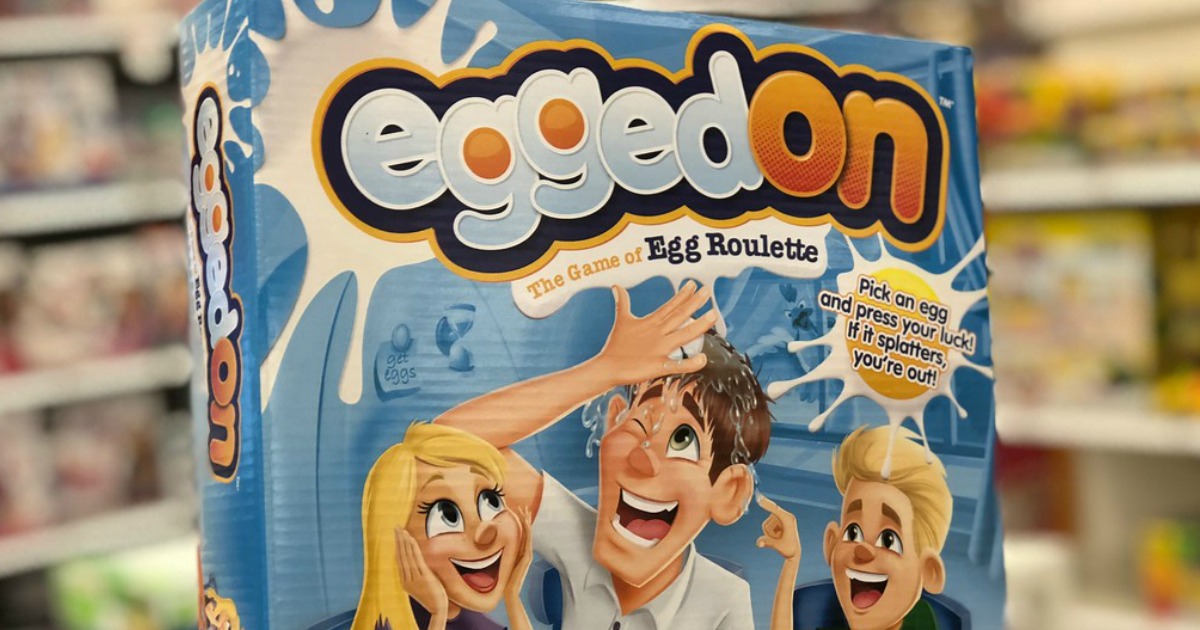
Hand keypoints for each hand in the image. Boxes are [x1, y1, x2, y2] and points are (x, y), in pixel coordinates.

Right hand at [396, 528, 447, 616]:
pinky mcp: (423, 578)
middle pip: (400, 556)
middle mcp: (406, 580)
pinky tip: (411, 539)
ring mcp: (414, 579)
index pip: (399, 561)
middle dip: (399, 541)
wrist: (438, 608)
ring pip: (407, 557)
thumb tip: (417, 562)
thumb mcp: (421, 584)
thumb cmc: (432, 596)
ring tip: (402, 530)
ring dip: (404, 542)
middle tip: (396, 528)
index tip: (397, 536)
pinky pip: (416, 560)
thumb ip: (417, 574)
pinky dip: (413, 549)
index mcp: (404, 582)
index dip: (398, 547)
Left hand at [507, 507, 533, 598]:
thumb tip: (490, 546)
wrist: (509, 591)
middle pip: (526, 531)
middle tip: (522, 507)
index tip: (516, 511)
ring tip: (525, 510)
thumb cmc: (504, 579)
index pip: (521, 533)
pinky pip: (528, 540)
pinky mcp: (528, 557)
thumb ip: (501, 554)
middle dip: (524, 518)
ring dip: (527, 521)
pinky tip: (527, 522)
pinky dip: (528, 530)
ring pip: (529, 533)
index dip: (519, 522)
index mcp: (520, 551)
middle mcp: (525, 551)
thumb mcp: (502, 562)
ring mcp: (528, 554)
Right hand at [596, 281, 715, 385]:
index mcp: (651, 323)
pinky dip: (690, 363)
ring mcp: (659, 349)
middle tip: (707, 290)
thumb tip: (616, 286)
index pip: (670, 306)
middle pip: (679, 315)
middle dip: (694, 303)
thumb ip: (622, 303)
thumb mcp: (622, 320)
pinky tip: (703, 359)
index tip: (694, 284)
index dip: (683, 295)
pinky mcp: (658, 366)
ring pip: (683, 335)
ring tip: (713, 315)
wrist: (607, 368)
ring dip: (699, 326)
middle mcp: (658, 333)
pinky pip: (678, 364)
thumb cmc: (616, 345)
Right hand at [756, 495, 799, 562]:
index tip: (759, 498)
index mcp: (788, 520)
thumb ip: (768, 542)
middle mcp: (786, 516)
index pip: (775, 509)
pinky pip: (766, 525)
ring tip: (779, 539)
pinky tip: (778, 537)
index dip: (766, 504)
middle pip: (768, 521)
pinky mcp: (779, 520)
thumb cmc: (789, 549)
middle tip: (777, 536)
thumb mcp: (778, 546)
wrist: (794, 552)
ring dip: (769, 533)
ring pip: (766, 524)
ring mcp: (782, 517)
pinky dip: (769, 533)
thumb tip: (758, 543)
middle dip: (770, 533)